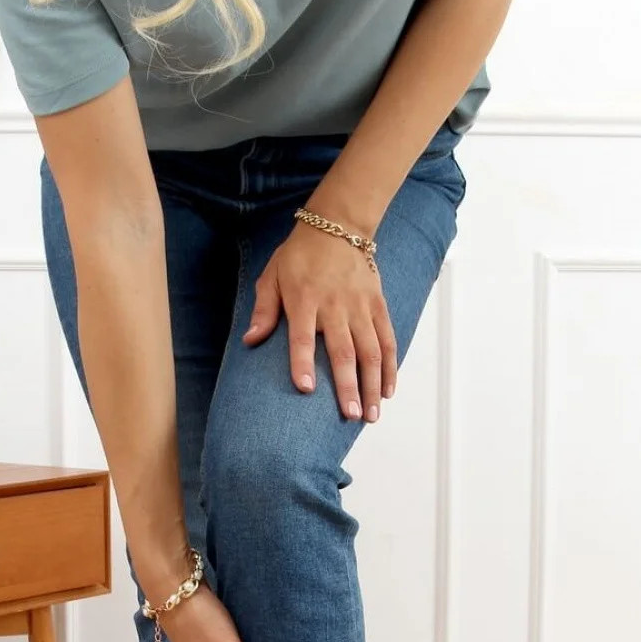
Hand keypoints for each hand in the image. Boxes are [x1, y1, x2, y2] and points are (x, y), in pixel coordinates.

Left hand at [243, 222, 396, 420]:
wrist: (338, 225)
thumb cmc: (299, 256)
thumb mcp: (272, 276)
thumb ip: (264, 310)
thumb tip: (250, 340)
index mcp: (304, 300)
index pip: (302, 337)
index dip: (303, 363)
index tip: (306, 390)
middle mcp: (335, 305)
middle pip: (343, 351)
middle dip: (348, 386)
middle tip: (349, 416)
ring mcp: (360, 306)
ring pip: (371, 350)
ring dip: (372, 385)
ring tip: (371, 415)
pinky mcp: (378, 304)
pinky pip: (387, 339)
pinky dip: (390, 366)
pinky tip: (387, 391)